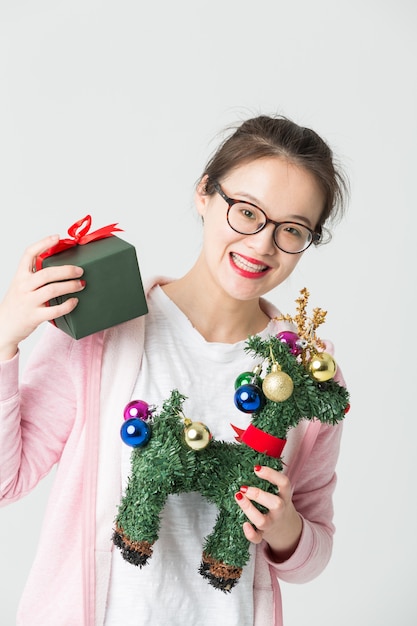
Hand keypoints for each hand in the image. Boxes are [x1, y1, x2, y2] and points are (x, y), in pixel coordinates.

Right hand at [0, 235, 85, 359]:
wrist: (3, 327)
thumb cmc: (17, 304)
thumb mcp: (21, 286)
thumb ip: (35, 276)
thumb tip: (61, 267)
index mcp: (20, 276)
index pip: (29, 254)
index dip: (43, 243)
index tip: (57, 238)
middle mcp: (23, 287)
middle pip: (47, 273)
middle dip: (66, 270)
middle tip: (80, 270)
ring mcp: (29, 301)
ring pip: (52, 290)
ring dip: (70, 285)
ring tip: (81, 284)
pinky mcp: (35, 316)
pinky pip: (55, 310)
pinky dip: (68, 305)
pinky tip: (74, 301)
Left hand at [235, 465, 302, 561]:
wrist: (286, 530)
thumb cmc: (277, 504)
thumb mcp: (278, 491)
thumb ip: (268, 480)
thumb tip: (247, 461)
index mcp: (285, 496)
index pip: (284, 483)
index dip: (271, 475)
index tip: (256, 468)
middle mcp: (280, 510)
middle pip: (275, 503)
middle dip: (259, 495)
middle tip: (244, 487)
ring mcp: (272, 523)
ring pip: (263, 521)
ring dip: (249, 509)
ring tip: (238, 496)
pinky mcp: (264, 534)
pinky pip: (257, 538)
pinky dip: (250, 534)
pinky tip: (244, 525)